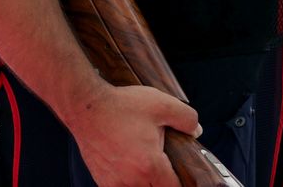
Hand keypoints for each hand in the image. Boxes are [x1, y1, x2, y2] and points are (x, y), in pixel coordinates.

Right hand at [67, 83, 201, 186]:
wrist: (86, 107)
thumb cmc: (122, 106)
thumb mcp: (162, 104)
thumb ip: (186, 118)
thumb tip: (196, 131)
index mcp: (150, 165)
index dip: (182, 183)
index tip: (184, 175)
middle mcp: (131, 180)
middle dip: (163, 182)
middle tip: (167, 168)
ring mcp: (113, 182)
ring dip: (145, 183)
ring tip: (149, 167)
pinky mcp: (101, 180)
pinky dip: (129, 183)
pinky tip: (133, 169)